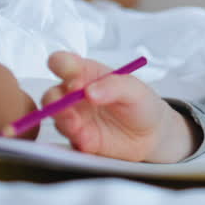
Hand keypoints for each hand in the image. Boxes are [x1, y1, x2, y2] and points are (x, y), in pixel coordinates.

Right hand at [44, 52, 198, 162]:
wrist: (152, 134)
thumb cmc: (141, 104)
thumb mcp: (134, 89)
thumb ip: (113, 86)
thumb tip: (88, 91)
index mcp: (86, 74)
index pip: (62, 63)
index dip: (62, 67)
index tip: (74, 76)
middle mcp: (75, 96)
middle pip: (52, 94)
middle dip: (55, 98)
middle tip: (71, 100)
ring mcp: (76, 118)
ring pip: (57, 118)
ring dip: (62, 119)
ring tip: (76, 122)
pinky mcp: (80, 140)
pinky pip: (70, 140)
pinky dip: (74, 139)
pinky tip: (84, 138)